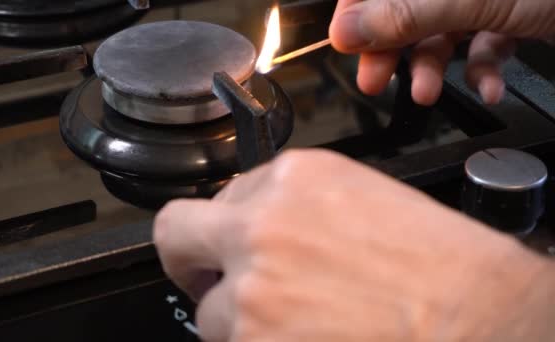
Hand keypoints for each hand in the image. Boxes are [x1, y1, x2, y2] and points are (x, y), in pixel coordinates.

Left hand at [155, 149, 554, 341]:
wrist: (473, 317)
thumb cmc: (434, 264)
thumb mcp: (361, 198)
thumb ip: (294, 203)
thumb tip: (253, 219)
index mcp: (293, 178)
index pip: (226, 196)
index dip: (233, 226)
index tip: (236, 242)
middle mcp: (262, 226)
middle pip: (178, 233)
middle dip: (189, 256)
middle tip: (205, 276)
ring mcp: (251, 287)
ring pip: (211, 308)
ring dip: (240, 317)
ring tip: (297, 322)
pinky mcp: (252, 339)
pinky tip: (303, 336)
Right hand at [329, 0, 554, 105]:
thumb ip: (408, 12)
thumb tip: (345, 29)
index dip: (359, 11)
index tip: (348, 45)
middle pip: (407, 7)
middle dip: (392, 48)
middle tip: (376, 80)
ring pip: (442, 31)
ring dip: (432, 68)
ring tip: (426, 93)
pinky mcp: (514, 14)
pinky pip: (482, 44)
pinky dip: (481, 71)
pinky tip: (487, 86)